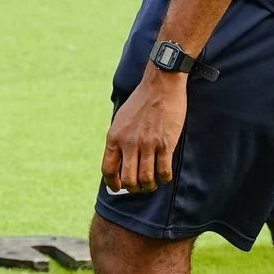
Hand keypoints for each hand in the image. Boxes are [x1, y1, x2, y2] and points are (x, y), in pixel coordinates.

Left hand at [102, 69, 187, 193]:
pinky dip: (164, 179)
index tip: (118, 188)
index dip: (113, 183)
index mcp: (114, 137)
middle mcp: (129, 143)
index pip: (108, 169)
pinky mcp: (165, 144)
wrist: (161, 85)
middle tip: (140, 186)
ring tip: (152, 183)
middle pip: (128, 179)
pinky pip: (163, 171)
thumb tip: (118, 161)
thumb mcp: (121, 119)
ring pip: (146, 179)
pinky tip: (164, 176)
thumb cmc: (141, 101)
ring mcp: (148, 144)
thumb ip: (118, 139)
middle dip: (134, 188)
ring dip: (149, 186)